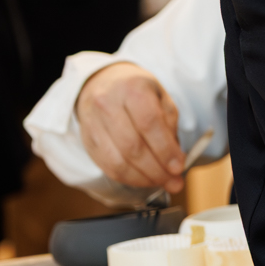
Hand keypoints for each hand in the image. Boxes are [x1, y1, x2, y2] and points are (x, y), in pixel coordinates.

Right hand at [75, 63, 185, 193]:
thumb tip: (176, 160)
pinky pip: (106, 166)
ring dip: (142, 178)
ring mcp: (93, 123)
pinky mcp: (86, 139)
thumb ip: (170, 126)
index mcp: (132, 89)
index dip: (165, 150)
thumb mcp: (161, 98)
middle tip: (174, 182)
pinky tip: (142, 179)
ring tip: (161, 183)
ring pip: (117, 161)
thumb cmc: (137, 91)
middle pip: (132, 147)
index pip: (149, 124)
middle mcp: (108, 105)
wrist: (102, 82)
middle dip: (156, 170)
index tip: (179, 167)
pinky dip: (127, 177)